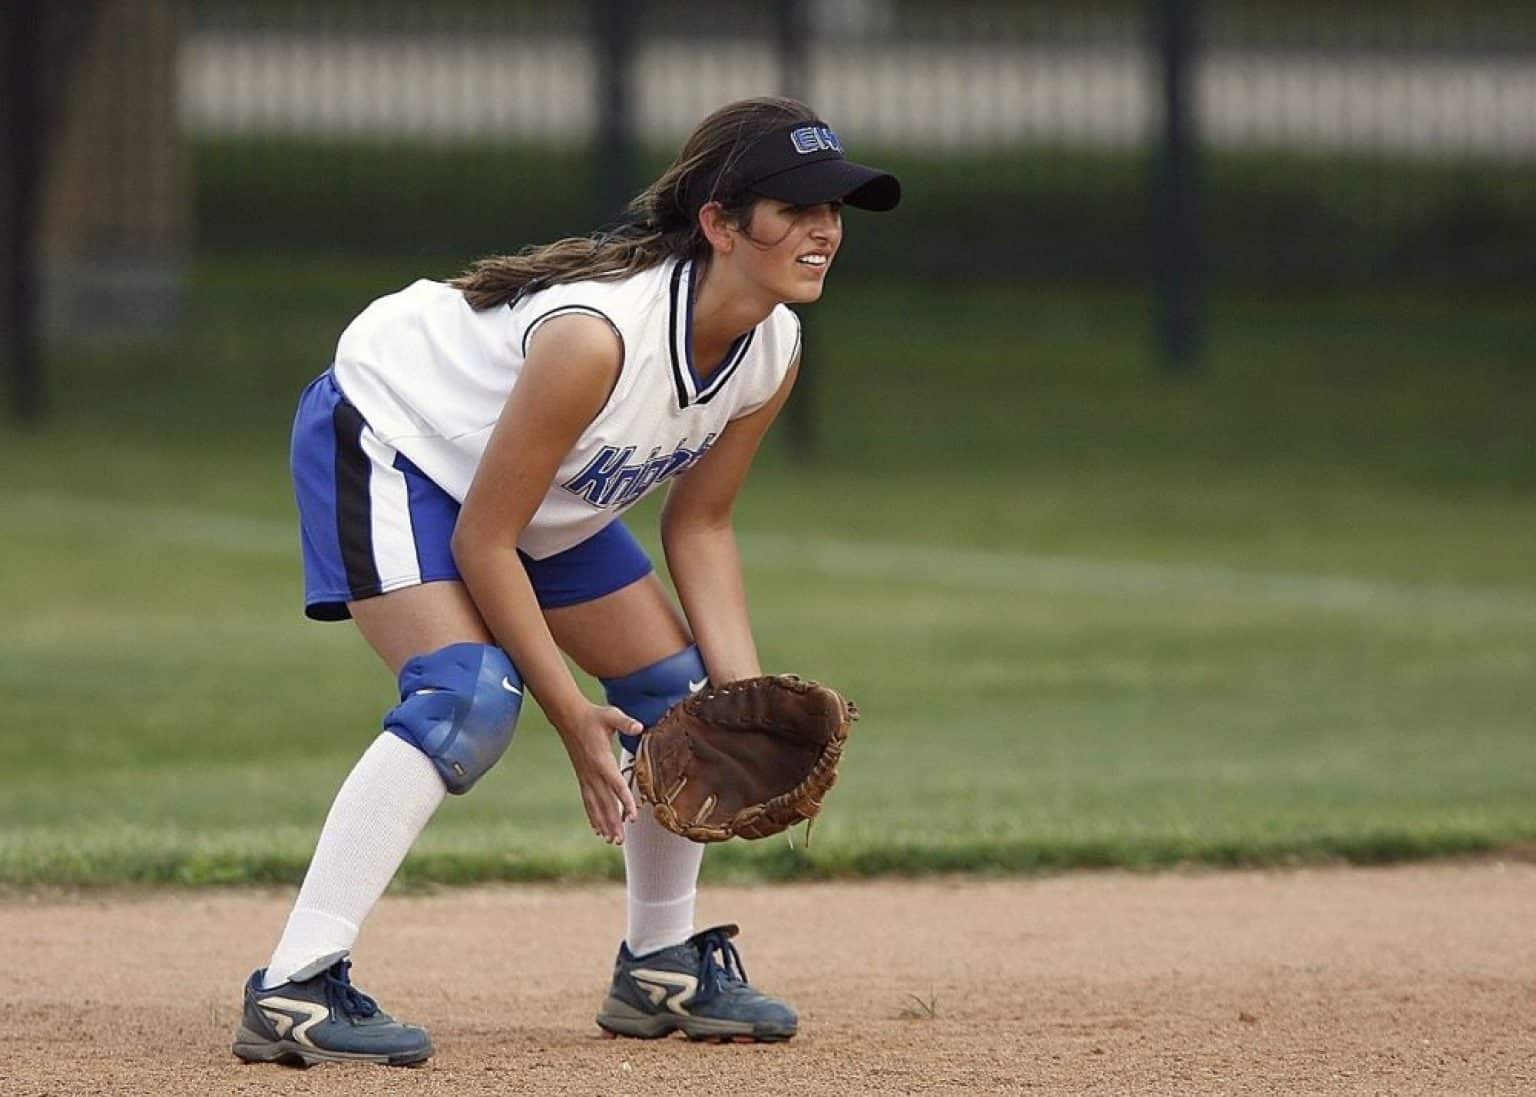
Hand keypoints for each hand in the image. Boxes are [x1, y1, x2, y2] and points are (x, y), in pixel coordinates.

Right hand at [556, 703, 642, 843]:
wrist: (569, 717)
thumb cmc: (593, 716)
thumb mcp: (610, 715)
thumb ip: (625, 722)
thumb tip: (639, 727)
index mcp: (602, 760)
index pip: (616, 785)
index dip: (625, 801)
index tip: (633, 817)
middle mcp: (592, 773)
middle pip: (605, 802)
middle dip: (613, 822)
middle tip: (620, 840)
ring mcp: (586, 777)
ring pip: (595, 805)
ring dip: (603, 823)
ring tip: (611, 840)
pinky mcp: (582, 777)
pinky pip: (588, 800)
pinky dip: (593, 816)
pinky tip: (597, 829)